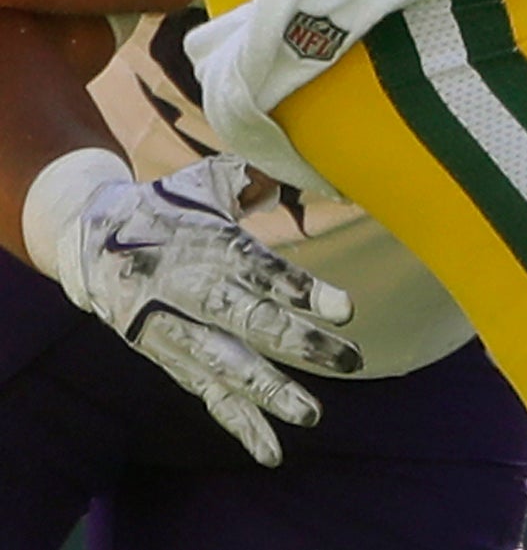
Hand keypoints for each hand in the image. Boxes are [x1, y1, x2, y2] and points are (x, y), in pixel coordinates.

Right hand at [46, 157, 361, 465]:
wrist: (92, 242)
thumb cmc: (171, 204)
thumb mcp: (208, 180)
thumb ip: (256, 175)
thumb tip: (304, 159)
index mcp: (210, 246)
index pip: (263, 272)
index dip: (304, 291)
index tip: (347, 311)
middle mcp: (193, 292)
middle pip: (250, 324)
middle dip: (300, 345)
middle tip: (352, 361)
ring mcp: (179, 331)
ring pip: (228, 368)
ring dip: (271, 393)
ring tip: (312, 414)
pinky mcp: (172, 359)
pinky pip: (209, 396)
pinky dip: (240, 424)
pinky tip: (272, 451)